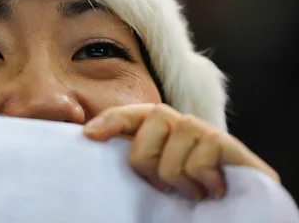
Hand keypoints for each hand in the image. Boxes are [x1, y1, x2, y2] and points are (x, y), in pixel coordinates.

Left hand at [83, 104, 278, 200]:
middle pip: (155, 116)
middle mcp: (185, 127)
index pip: (135, 113)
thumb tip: (91, 141)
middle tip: (163, 186)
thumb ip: (134, 163)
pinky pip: (202, 154)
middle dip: (148, 156)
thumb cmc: (188, 209)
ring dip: (177, 174)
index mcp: (163, 135)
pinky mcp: (231, 146)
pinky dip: (201, 179)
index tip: (89, 135)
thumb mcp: (154, 185)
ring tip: (191, 192)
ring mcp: (209, 133)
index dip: (112, 118)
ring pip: (179, 133)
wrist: (235, 222)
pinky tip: (213, 191)